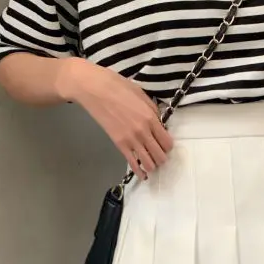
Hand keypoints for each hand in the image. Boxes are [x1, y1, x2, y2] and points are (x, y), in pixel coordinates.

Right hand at [56, 58, 172, 179]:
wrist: (95, 89)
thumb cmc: (118, 86)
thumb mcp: (141, 94)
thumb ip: (152, 110)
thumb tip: (158, 122)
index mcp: (151, 117)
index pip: (167, 141)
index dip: (168, 146)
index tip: (166, 145)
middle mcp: (144, 132)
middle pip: (160, 154)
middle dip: (162, 157)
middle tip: (160, 156)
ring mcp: (131, 140)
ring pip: (149, 162)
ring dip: (153, 165)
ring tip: (152, 164)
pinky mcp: (119, 144)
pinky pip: (132, 163)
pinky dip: (139, 171)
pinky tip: (143, 176)